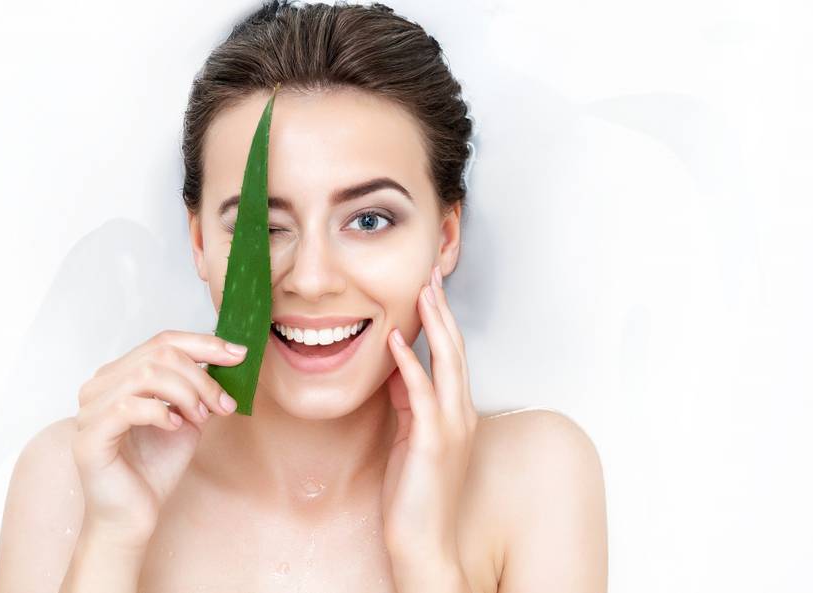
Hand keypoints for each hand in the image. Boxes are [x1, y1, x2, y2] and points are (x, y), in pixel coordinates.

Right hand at [72, 330, 243, 545]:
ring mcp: (89, 409)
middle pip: (160, 354)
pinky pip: (127, 406)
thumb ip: (198, 387)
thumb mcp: (188, 416)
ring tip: (200, 418)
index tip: (239, 355)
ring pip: (146, 375)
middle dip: (201, 376)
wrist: (134, 515)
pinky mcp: (89, 436)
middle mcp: (99, 385)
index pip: (163, 341)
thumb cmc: (155, 467)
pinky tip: (175, 426)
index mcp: (120, 375)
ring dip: (186, 394)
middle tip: (221, 404)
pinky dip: (160, 412)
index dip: (205, 344)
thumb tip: (228, 358)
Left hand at [381, 265, 478, 564]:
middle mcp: (460, 414)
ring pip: (447, 363)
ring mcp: (451, 427)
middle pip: (454, 350)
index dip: (442, 321)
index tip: (430, 290)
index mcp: (456, 413)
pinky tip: (394, 340)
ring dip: (434, 324)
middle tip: (432, 274)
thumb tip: (397, 369)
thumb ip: (409, 402)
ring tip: (423, 291)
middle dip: (443, 310)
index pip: (451, 356)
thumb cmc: (415, 495)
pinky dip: (409, 364)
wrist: (423, 542)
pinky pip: (422, 393)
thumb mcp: (409, 438)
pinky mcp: (432, 442)